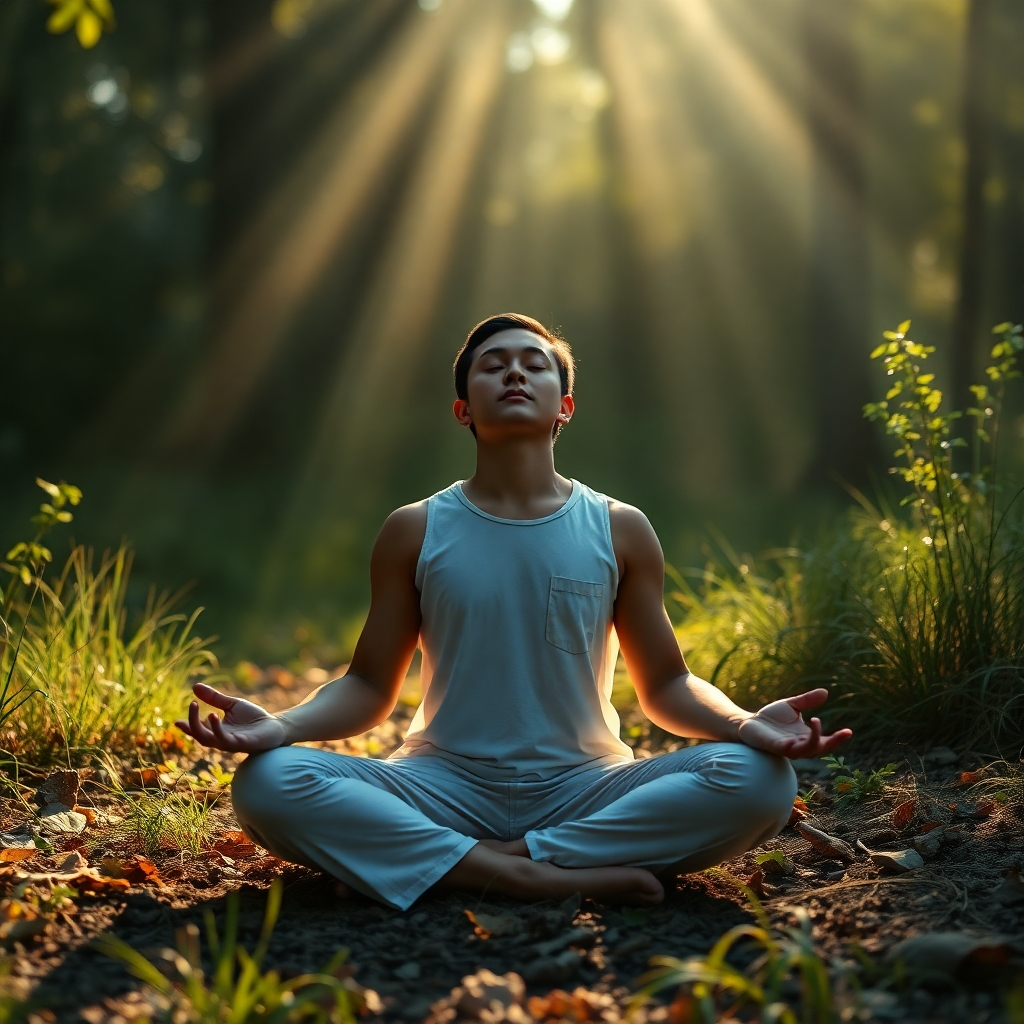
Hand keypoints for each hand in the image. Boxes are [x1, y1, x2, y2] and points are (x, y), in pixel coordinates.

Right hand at [174, 683, 288, 753]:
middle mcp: (220, 739)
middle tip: (192, 704)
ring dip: (201, 726)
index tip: (176, 721)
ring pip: (208, 740)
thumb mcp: (232, 705)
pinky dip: (217, 728)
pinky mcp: (240, 744)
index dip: (187, 726)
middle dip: (191, 723)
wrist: (275, 726)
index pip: (197, 730)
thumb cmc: (253, 718)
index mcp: (217, 730)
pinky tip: (214, 715)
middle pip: (199, 735)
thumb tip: (194, 686)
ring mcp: (229, 743)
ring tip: (201, 708)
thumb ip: (214, 698)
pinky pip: (224, 740)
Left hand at [736, 688, 850, 758]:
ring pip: (808, 750)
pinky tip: (804, 727)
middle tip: (846, 733)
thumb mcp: (791, 706)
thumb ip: (807, 700)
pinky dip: (800, 740)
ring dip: (816, 738)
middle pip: (821, 749)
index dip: (838, 739)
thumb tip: (825, 692)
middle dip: (834, 743)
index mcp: (805, 737)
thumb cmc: (770, 717)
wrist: (748, 723)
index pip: (825, 742)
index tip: (849, 731)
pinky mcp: (777, 747)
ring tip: (817, 720)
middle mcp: (799, 745)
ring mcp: (789, 748)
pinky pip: (792, 748)